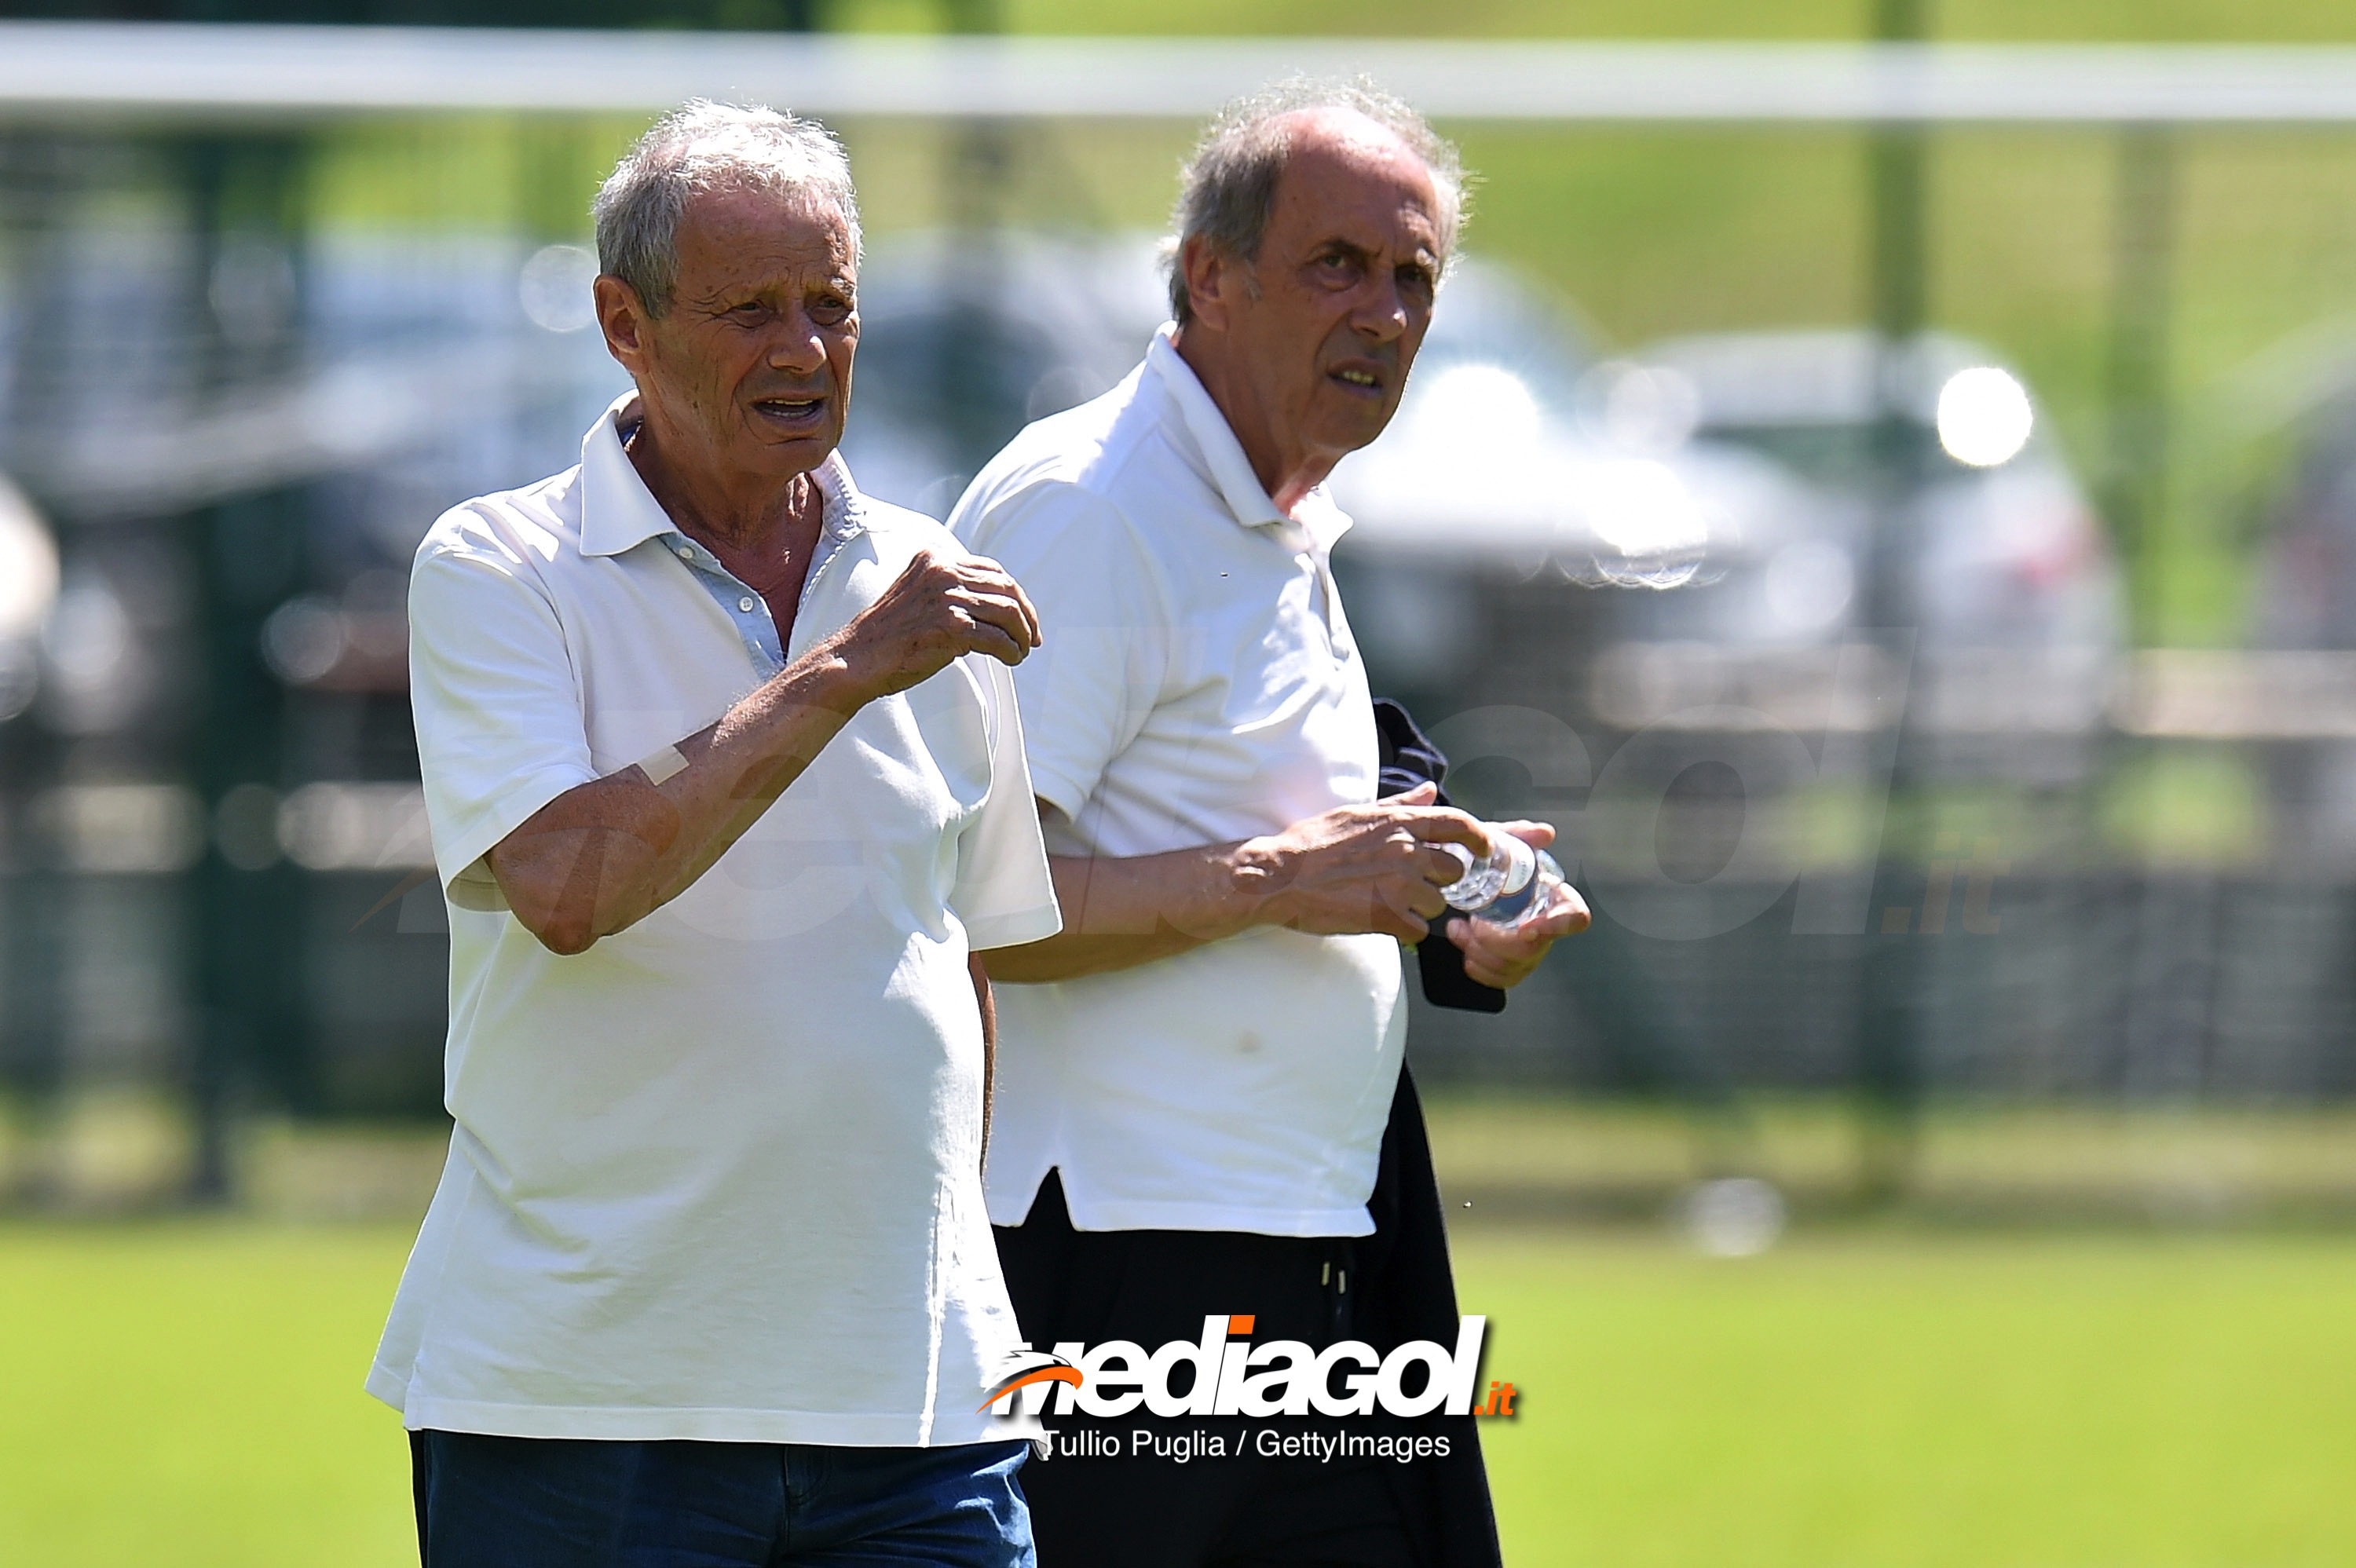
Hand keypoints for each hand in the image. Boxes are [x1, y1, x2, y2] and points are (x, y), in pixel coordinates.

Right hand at [828, 548, 1041, 701]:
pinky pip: (997, 638)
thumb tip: (999, 606)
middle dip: (1026, 614)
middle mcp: (942, 571)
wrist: (857, 658)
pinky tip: (1011, 659)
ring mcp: (946, 597)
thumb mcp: (920, 595)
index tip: (1024, 616)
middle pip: (1005, 587)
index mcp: (935, 558)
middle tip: (1032, 637)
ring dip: (1021, 635)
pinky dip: (1010, 651)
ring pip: (1006, 612)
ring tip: (1021, 651)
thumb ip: (952, 591)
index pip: (992, 570)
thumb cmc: (890, 634)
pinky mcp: (950, 626)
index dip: (1015, 594)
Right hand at [1235, 782, 1487, 942]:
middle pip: (1454, 871)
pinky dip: (1406, 931)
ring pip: (1437, 903)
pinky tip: (1384, 922)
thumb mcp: (1358, 813)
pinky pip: (1418, 930)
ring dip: (1420, 907)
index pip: (1459, 823)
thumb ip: (1400, 805)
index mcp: (1399, 822)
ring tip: (1389, 903)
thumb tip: (1429, 791)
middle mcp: (1406, 850)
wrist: (1281, 875)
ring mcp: (1398, 884)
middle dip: (1440, 880)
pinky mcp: (1386, 916)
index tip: (1484, 850)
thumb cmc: (1313, 842)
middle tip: (1413, 884)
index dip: (1480, 838)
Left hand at [1445, 820, 1590, 986]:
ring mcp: (1530, 948)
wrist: (1461, 876)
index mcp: (1552, 897)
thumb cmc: (1489, 861)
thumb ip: (1520, 835)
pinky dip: (1477, 966)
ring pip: (1514, 967)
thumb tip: (1545, 833)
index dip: (1556, 928)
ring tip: (1460, 928)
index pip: (1574, 918)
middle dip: (1495, 940)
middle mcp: (1546, 926)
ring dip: (1480, 950)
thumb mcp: (1497, 841)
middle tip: (1473, 921)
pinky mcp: (1510, 964)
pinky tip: (1464, 946)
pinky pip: (1501, 979)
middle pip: (1533, 950)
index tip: (1526, 929)